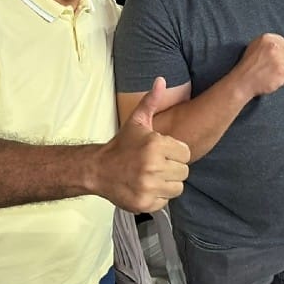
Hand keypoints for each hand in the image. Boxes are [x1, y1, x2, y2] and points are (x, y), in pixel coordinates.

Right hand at [97, 77, 189, 212]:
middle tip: (157, 165)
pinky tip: (146, 187)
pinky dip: (158, 197)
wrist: (97, 170)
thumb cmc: (122, 145)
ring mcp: (148, 187)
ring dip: (168, 183)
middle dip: (173, 168)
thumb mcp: (137, 121)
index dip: (176, 152)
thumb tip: (161, 80)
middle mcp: (153, 166)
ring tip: (153, 176)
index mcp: (155, 145)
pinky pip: (165, 202)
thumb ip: (151, 101)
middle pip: (184, 172)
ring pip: (177, 188)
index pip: (186, 154)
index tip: (163, 152)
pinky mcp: (144, 203)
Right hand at [233, 33, 283, 97]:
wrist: (242, 82)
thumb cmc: (247, 67)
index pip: (282, 42)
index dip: (279, 51)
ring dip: (283, 69)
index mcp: (266, 39)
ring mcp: (278, 59)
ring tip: (271, 73)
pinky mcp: (282, 71)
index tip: (274, 57)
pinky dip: (283, 78)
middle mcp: (273, 47)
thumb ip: (267, 44)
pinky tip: (274, 79)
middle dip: (282, 59)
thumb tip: (281, 45)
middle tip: (272, 66)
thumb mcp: (253, 47)